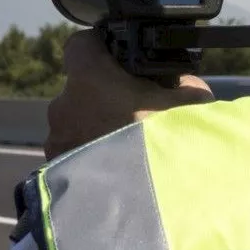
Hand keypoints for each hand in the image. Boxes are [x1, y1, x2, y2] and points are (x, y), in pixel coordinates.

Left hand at [44, 29, 214, 158]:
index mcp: (89, 77)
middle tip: (133, 112)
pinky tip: (116, 169)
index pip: (80, 45)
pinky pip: (73, 153)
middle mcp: (64, 104)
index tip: (118, 60)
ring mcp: (57, 140)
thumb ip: (182, 84)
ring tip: (126, 147)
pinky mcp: (56, 172)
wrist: (151, 204)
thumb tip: (183, 84)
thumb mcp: (193, 103)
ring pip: (74, 123)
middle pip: (79, 88)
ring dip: (95, 128)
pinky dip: (91, 156)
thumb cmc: (168, 144)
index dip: (99, 49)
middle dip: (102, 97)